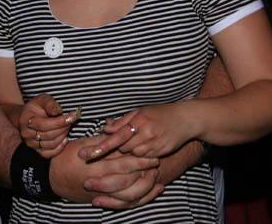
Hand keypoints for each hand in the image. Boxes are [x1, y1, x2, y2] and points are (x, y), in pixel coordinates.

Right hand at [19, 94, 80, 158]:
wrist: (28, 117)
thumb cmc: (37, 107)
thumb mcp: (42, 99)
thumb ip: (50, 104)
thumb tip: (58, 111)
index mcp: (26, 120)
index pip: (44, 125)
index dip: (60, 122)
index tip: (72, 116)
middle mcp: (26, 134)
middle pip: (49, 135)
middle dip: (64, 127)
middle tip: (71, 120)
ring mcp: (31, 143)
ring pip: (51, 144)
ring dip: (63, 135)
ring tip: (68, 126)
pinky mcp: (36, 150)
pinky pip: (49, 154)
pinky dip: (60, 148)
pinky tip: (65, 139)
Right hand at [49, 134, 162, 207]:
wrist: (50, 177)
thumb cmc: (66, 157)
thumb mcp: (83, 143)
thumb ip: (103, 139)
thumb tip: (119, 130)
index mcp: (96, 164)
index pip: (122, 160)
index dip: (138, 156)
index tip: (150, 151)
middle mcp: (101, 180)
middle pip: (128, 177)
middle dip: (144, 170)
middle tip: (157, 161)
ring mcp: (102, 193)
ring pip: (128, 193)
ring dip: (144, 186)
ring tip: (156, 177)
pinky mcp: (102, 200)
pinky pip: (124, 203)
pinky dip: (140, 198)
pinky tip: (152, 191)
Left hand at [79, 104, 194, 158]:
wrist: (186, 120)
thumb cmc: (160, 114)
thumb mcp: (141, 112)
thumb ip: (122, 121)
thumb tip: (105, 128)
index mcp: (138, 120)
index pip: (115, 137)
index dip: (100, 147)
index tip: (85, 154)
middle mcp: (145, 133)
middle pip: (122, 148)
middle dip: (117, 148)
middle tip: (115, 144)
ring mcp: (153, 144)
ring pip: (132, 155)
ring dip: (130, 151)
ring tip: (138, 141)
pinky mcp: (160, 153)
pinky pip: (143, 159)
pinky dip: (141, 155)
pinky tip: (147, 145)